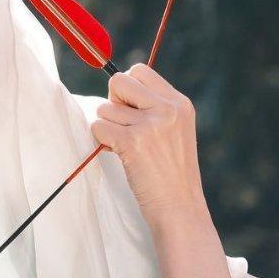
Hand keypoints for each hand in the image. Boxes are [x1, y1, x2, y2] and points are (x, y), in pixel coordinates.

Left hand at [90, 64, 205, 226]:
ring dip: (108, 127)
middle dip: (113, 102)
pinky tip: (118, 154)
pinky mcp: (132, 142)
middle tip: (123, 126)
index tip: (131, 111)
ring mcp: (150, 125)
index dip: (127, 89)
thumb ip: (154, 108)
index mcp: (179, 103)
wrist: (180, 207)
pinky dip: (102, 141)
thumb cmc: (173, 174)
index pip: (140, 70)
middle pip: (119, 81)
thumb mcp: (176, 131)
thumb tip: (115, 89)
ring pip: (105, 107)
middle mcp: (167, 109)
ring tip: (126, 147)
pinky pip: (99, 127)